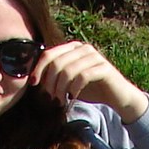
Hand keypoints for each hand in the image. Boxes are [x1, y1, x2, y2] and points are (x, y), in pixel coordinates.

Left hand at [32, 41, 148, 122]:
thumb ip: (54, 75)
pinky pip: (82, 76)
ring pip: (68, 70)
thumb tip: (32, 77)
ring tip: (61, 100)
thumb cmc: (90, 89)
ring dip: (61, 88)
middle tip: (51, 97)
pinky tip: (72, 97)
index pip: (48, 54)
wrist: (117, 96)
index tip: (34, 83)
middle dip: (50, 82)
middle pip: (57, 62)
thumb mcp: (68, 81)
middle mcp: (83, 48)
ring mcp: (95, 57)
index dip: (38, 68)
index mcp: (72, 48)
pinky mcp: (104, 68)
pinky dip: (74, 89)